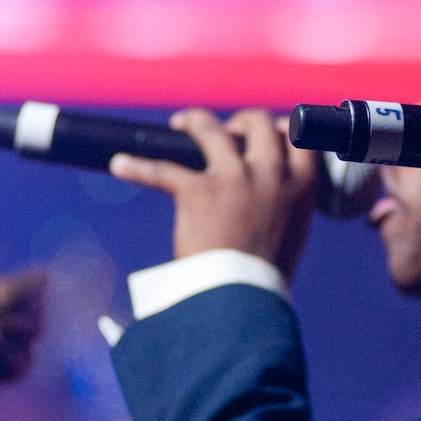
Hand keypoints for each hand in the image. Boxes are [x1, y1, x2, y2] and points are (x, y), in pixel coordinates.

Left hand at [109, 108, 319, 280]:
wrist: (243, 300)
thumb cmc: (265, 275)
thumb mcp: (291, 232)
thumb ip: (283, 203)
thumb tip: (268, 193)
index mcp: (301, 187)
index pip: (299, 138)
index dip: (281, 128)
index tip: (269, 130)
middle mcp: (270, 175)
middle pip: (256, 123)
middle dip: (241, 121)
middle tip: (227, 131)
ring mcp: (234, 179)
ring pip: (211, 130)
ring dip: (195, 121)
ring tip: (181, 124)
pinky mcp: (198, 191)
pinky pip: (162, 170)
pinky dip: (137, 167)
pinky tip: (120, 164)